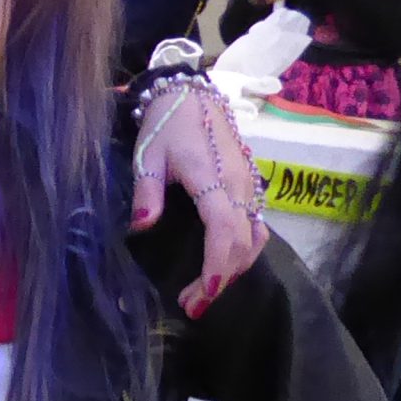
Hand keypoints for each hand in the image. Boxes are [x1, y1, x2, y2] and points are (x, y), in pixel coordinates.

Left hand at [131, 79, 268, 318]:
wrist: (192, 95)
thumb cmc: (166, 125)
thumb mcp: (147, 157)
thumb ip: (147, 193)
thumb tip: (142, 228)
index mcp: (213, 179)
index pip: (224, 231)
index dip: (216, 266)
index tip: (202, 294)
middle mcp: (240, 186)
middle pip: (242, 243)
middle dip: (220, 279)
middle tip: (191, 306)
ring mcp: (250, 187)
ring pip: (254, 238)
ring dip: (233, 269)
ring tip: (203, 292)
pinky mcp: (251, 187)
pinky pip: (257, 226)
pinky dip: (243, 251)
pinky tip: (221, 266)